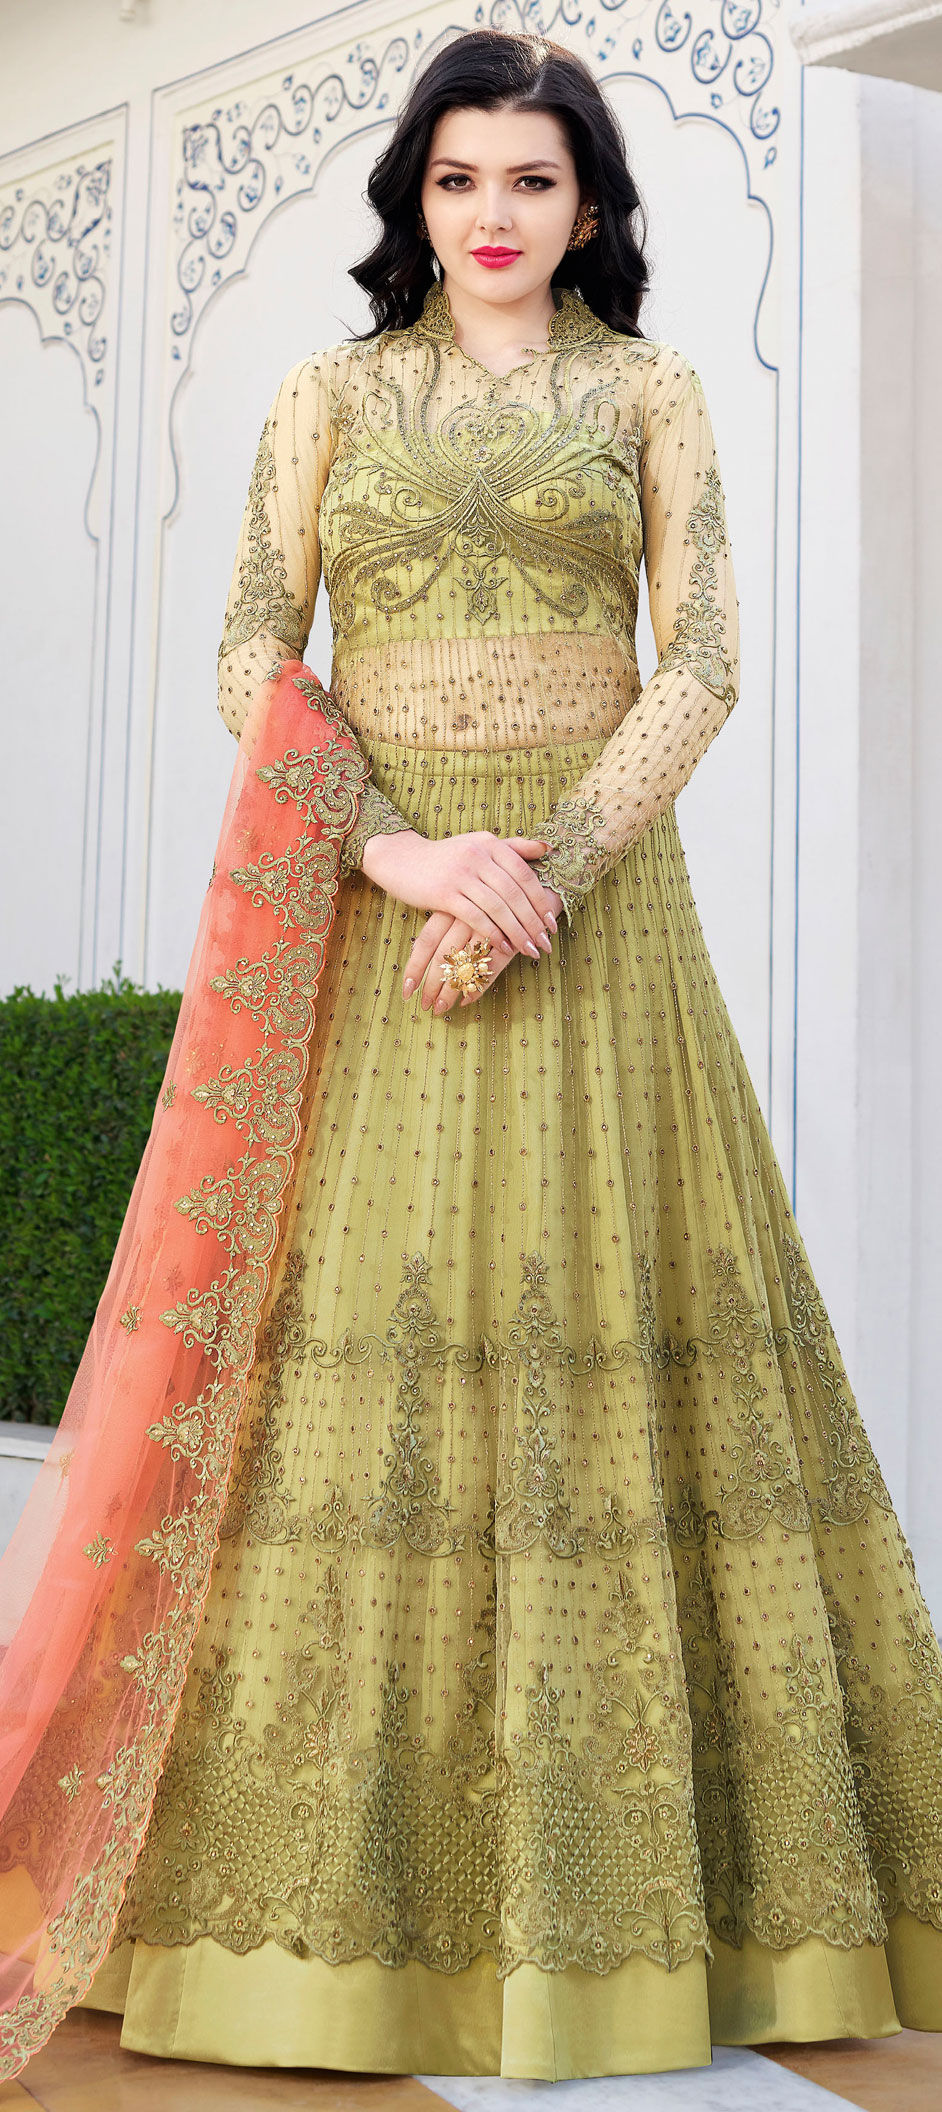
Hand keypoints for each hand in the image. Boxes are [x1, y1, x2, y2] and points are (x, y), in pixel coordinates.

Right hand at [362, 828, 559, 963]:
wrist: (401, 858)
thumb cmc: (445, 857)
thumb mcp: (479, 844)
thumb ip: (513, 847)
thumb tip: (548, 848)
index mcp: (490, 844)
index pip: (524, 874)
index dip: (540, 900)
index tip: (551, 923)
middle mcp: (478, 855)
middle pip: (515, 893)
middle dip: (533, 922)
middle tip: (546, 943)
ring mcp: (461, 874)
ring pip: (498, 907)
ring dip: (517, 932)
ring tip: (530, 950)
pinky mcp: (444, 893)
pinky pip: (475, 916)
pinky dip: (492, 933)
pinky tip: (503, 948)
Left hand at [402, 887, 564, 1015]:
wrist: (546, 875)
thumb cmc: (502, 888)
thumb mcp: (474, 899)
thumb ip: (454, 918)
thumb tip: (432, 947)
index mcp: (454, 903)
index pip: (427, 939)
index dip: (416, 965)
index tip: (406, 990)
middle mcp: (467, 915)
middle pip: (443, 956)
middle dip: (431, 984)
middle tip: (425, 1007)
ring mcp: (489, 927)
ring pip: (465, 963)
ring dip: (451, 989)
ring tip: (441, 1009)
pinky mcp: (510, 938)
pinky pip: (491, 966)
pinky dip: (480, 985)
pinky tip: (467, 1001)